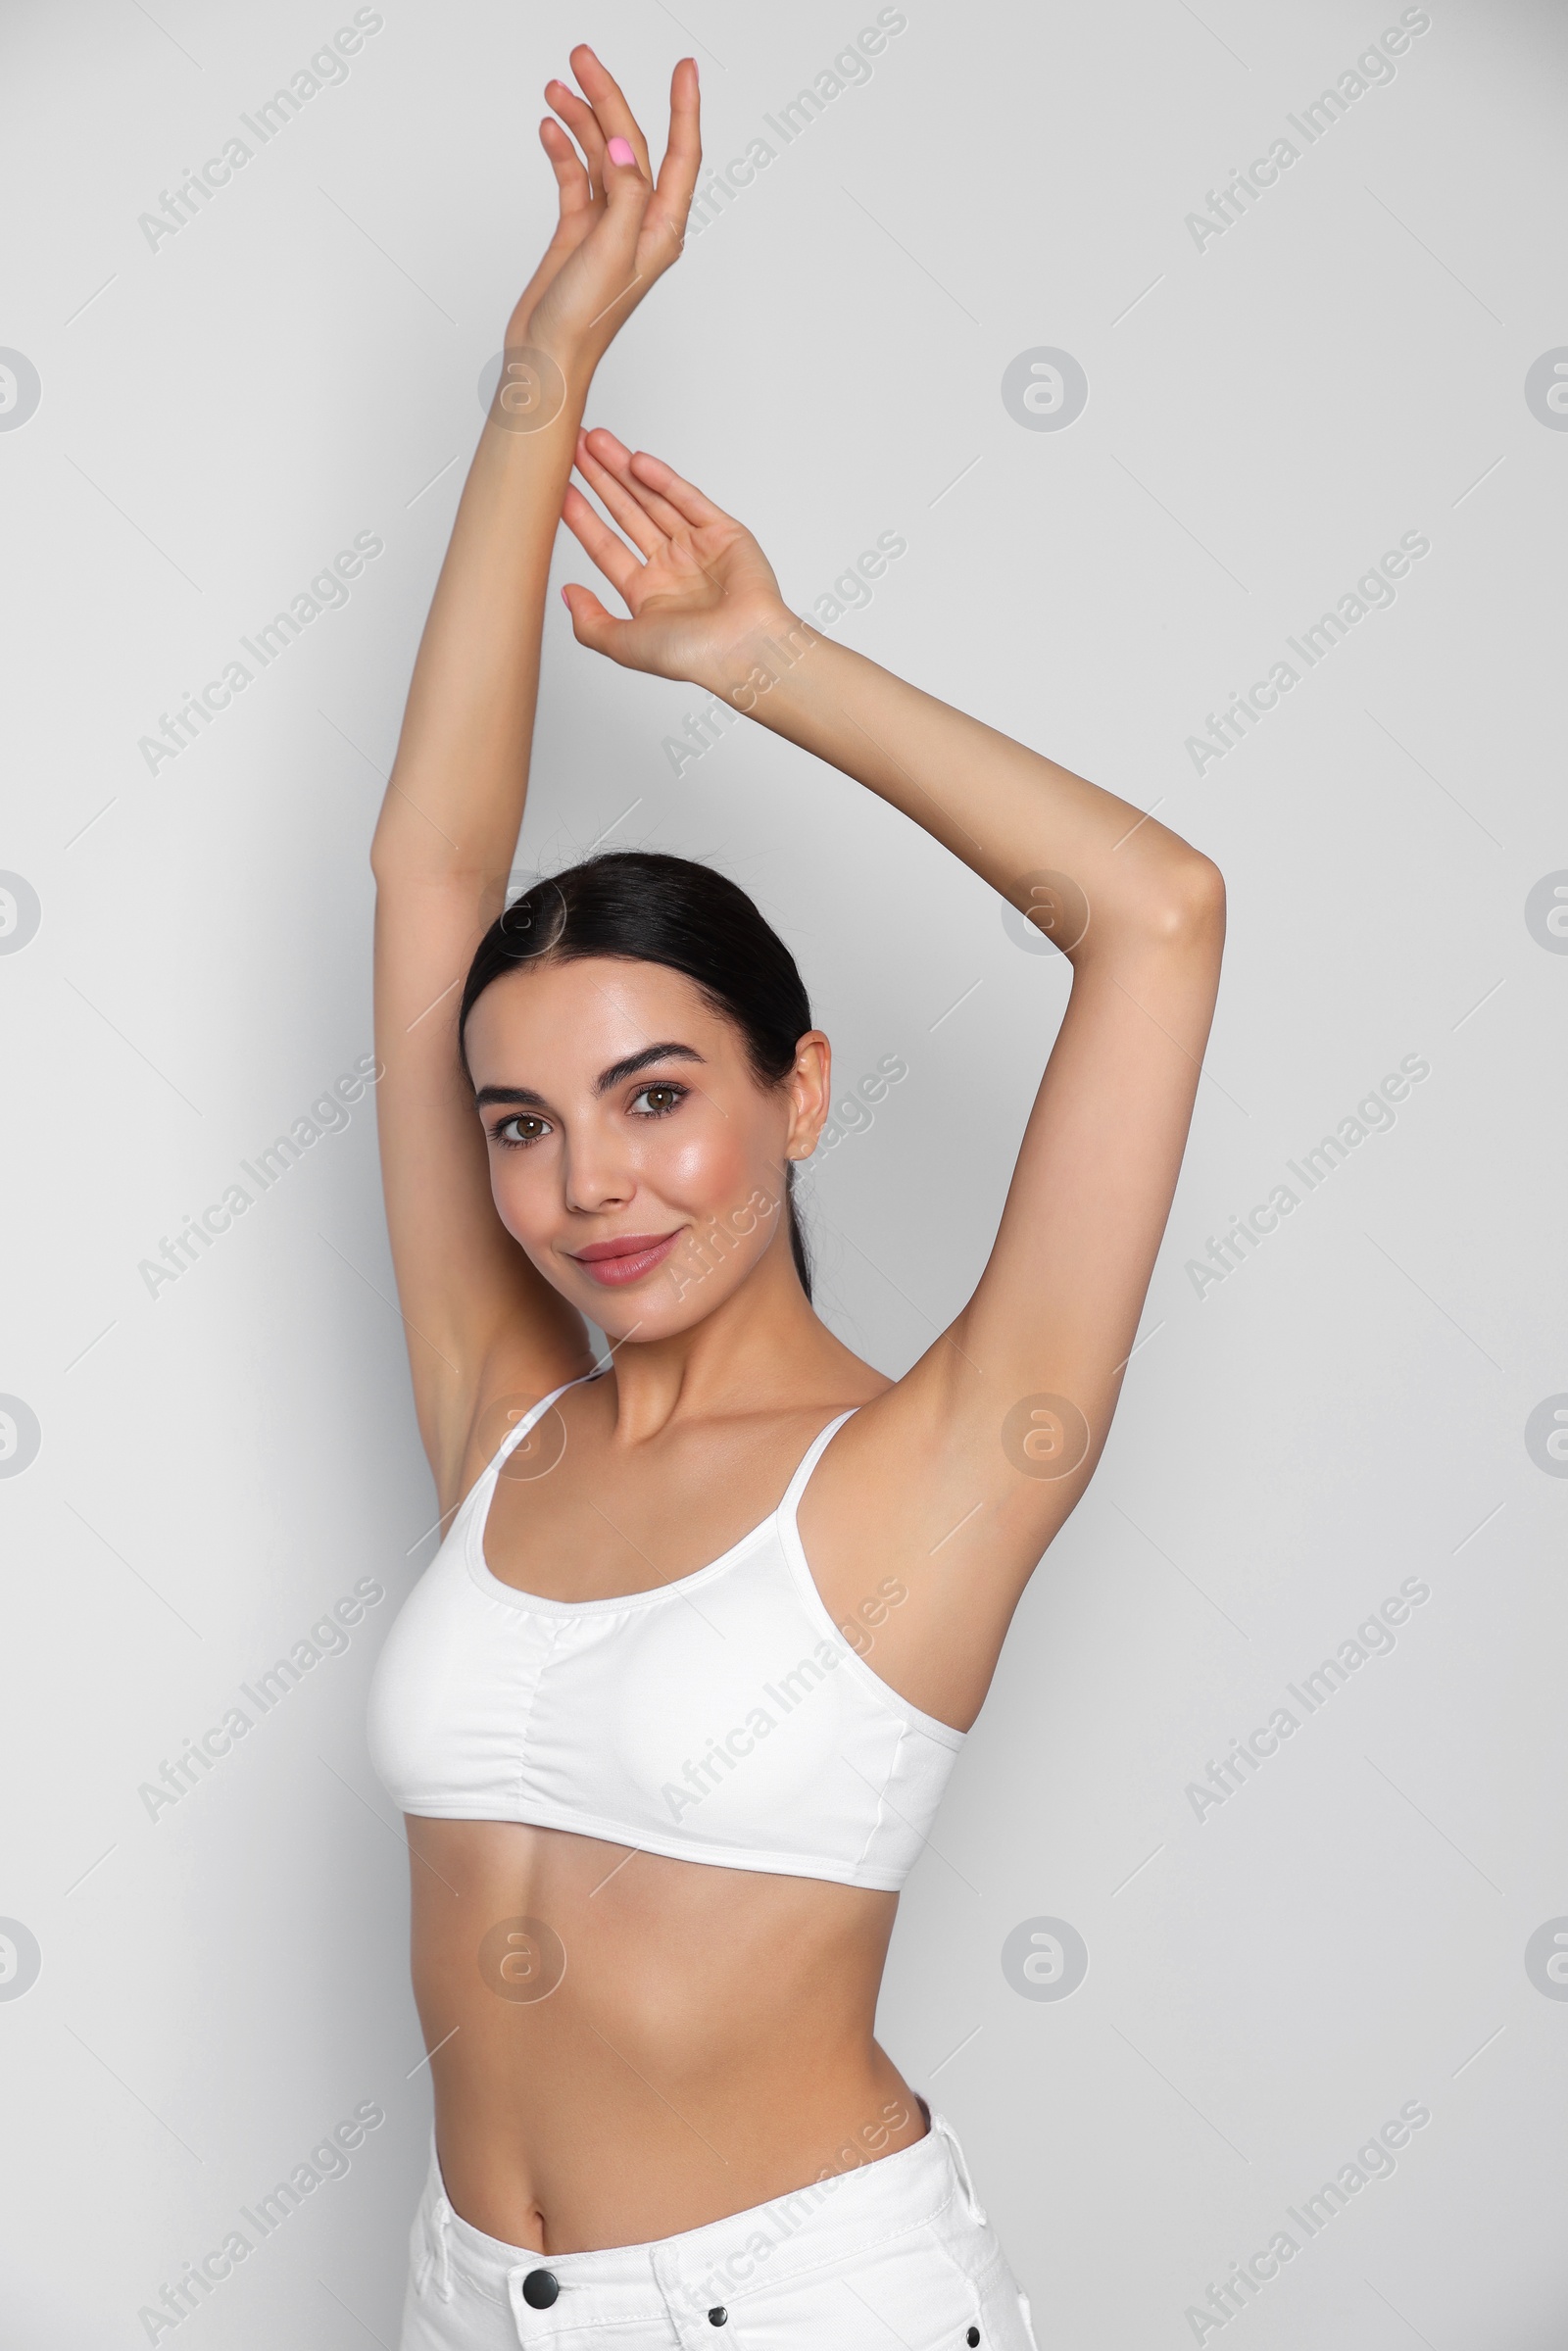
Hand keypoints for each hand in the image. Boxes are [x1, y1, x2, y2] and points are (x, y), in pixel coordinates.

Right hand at [506, 48, 698, 374]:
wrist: (546, 358)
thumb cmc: (584, 323)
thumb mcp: (612, 252)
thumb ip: (625, 194)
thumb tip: (623, 145)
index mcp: (661, 229)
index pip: (681, 156)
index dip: (684, 108)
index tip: (684, 67)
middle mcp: (639, 222)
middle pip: (629, 143)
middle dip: (607, 97)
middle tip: (582, 58)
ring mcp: (608, 225)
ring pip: (599, 154)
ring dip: (578, 119)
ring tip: (555, 87)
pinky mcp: (579, 231)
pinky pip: (574, 177)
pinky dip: (562, 150)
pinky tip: (549, 128)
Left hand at [560, 429, 799, 693]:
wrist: (745, 650)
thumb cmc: (692, 655)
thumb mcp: (624, 645)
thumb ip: (589, 623)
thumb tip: (566, 594)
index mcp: (647, 593)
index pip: (605, 546)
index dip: (581, 516)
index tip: (557, 489)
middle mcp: (671, 567)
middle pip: (626, 513)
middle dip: (600, 480)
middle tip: (573, 447)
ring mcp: (698, 547)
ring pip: (654, 499)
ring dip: (624, 469)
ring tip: (596, 440)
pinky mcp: (725, 533)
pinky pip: (689, 499)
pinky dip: (664, 479)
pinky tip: (636, 461)